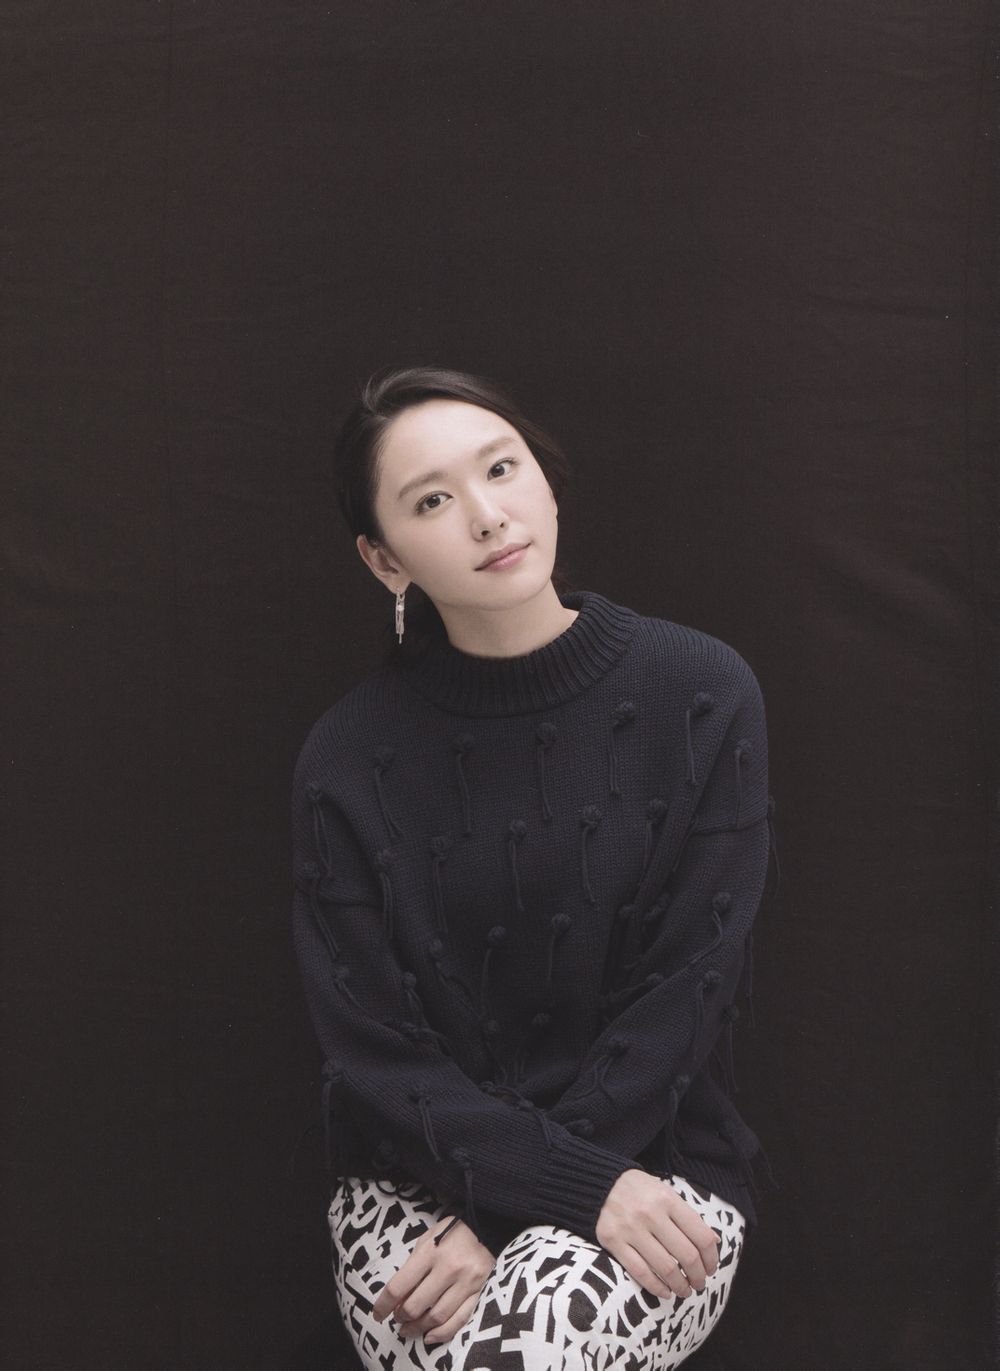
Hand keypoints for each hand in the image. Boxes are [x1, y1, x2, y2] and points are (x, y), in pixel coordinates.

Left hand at [371, 1214, 494, 1345]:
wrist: (486, 1226)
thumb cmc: (451, 1232)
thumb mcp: (426, 1240)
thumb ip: (412, 1267)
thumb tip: (398, 1298)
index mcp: (430, 1252)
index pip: (400, 1285)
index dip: (384, 1304)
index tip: (378, 1313)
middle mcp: (448, 1268)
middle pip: (417, 1305)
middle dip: (402, 1317)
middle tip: (397, 1319)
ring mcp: (465, 1282)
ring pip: (437, 1317)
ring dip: (419, 1328)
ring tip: (409, 1330)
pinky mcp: (477, 1291)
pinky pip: (459, 1319)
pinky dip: (442, 1333)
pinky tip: (429, 1336)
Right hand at [595, 1168, 720, 1300]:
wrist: (597, 1182)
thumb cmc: (637, 1189)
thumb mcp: (664, 1192)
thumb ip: (687, 1216)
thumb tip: (714, 1241)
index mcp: (667, 1199)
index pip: (701, 1236)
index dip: (711, 1258)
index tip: (711, 1268)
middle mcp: (651, 1214)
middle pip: (687, 1256)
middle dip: (698, 1276)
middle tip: (699, 1283)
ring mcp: (631, 1229)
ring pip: (666, 1268)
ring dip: (680, 1286)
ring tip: (684, 1290)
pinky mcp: (613, 1241)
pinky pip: (640, 1272)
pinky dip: (656, 1287)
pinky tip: (664, 1292)